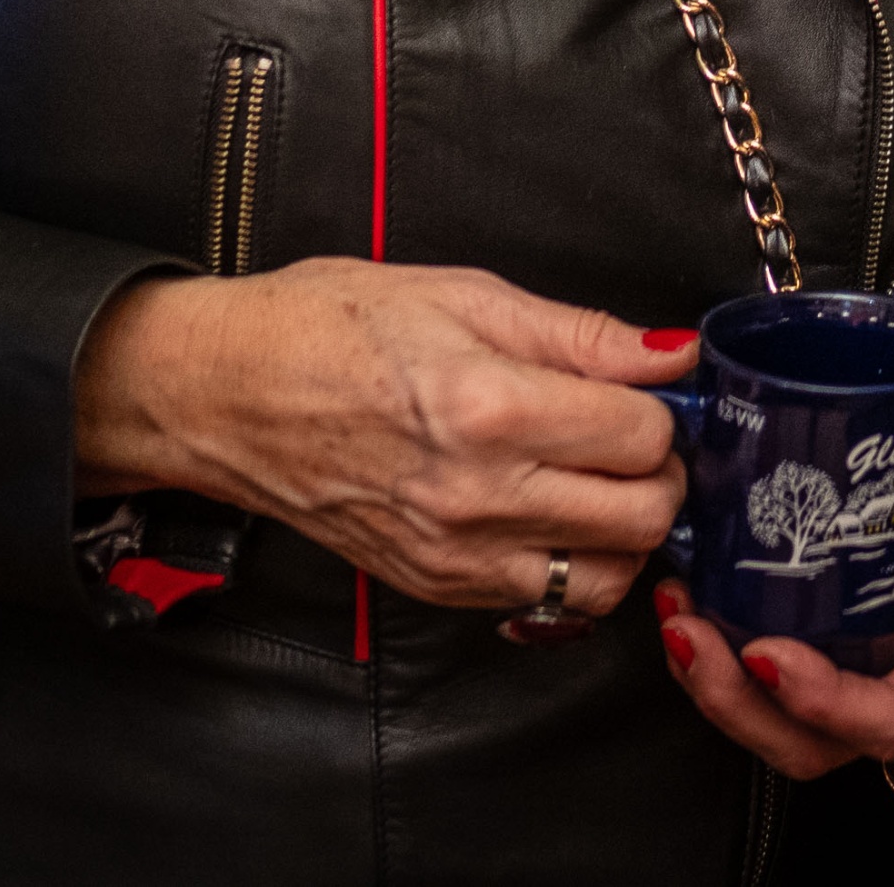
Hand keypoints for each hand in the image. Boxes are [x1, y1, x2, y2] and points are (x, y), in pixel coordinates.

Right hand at [71, 259, 696, 618]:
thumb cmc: (327, 328)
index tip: (646, 389)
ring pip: (605, 578)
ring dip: (624, 531)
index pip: (643, 438)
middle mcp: (476, 495)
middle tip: (634, 434)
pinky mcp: (432, 585)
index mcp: (489, 408)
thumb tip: (669, 354)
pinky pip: (543, 599)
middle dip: (659, 473)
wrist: (223, 395)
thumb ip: (579, 334)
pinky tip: (549, 512)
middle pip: (641, 518)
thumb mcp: (462, 294)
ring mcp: (453, 553)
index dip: (661, 407)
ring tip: (598, 478)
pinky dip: (569, 563)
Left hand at [653, 423, 893, 778]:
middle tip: (690, 636)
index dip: (825, 702)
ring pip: (789, 725)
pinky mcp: (846, 647)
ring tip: (679, 620)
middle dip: (742, 705)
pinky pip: (780, 684)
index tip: (768, 655)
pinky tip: (698, 605)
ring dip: (719, 687)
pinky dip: (727, 658)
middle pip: (820, 743)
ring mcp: (877, 669)